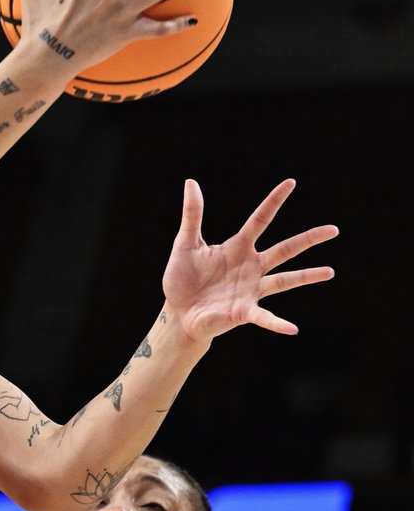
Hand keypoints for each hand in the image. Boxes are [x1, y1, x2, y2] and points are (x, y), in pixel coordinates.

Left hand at [162, 178, 336, 341]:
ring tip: (330, 272)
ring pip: (285, 281)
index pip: (260, 220)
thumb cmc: (182, 280)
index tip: (291, 183)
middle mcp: (251, 267)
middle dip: (308, 239)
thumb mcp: (185, 244)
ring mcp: (250, 290)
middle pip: (285, 249)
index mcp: (237, 248)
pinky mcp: (243, 312)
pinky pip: (264, 318)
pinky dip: (278, 324)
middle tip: (333, 229)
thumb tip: (191, 182)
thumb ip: (192, 215)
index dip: (274, 202)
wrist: (178, 313)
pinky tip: (293, 329)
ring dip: (307, 276)